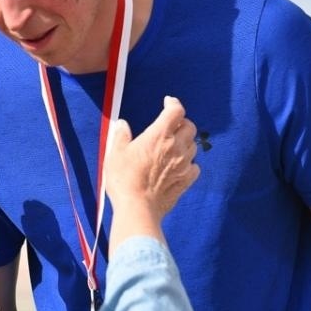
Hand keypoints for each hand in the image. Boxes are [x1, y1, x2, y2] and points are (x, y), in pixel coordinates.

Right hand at [105, 96, 199, 220]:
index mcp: (159, 135)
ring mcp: (183, 165)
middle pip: (190, 127)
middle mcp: (176, 147)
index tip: (168, 103)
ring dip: (186, 143)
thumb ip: (120, 136)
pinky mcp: (185, 181)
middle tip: (172, 126)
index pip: (176, 111)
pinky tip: (181, 167)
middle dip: (182, 123)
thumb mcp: (115, 154)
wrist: (137, 208)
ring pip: (194, 146)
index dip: (173, 103)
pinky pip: (195, 168)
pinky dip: (190, 164)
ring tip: (175, 147)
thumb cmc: (124, 180)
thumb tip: (122, 124)